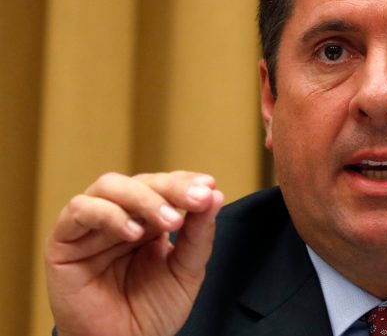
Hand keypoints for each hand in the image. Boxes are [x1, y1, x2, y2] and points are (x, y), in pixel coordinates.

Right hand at [45, 171, 224, 335]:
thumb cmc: (151, 313)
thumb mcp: (186, 271)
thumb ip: (198, 235)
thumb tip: (215, 195)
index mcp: (148, 219)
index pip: (165, 186)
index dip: (185, 181)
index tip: (209, 187)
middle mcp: (119, 216)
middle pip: (142, 181)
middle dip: (172, 188)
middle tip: (197, 199)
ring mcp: (90, 225)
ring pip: (110, 186)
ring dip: (144, 198)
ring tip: (170, 221)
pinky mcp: (63, 240)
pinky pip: (79, 210)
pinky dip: (109, 214)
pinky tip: (134, 232)